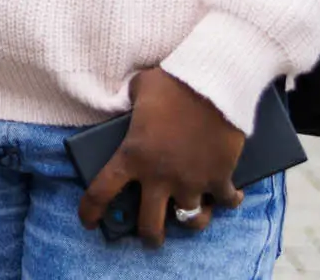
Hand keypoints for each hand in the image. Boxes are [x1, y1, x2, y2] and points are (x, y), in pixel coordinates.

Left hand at [77, 67, 243, 248]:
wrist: (212, 82)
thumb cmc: (172, 82)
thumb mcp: (139, 89)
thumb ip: (130, 103)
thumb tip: (128, 103)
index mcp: (132, 156)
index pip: (102, 192)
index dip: (91, 211)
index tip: (88, 222)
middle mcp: (160, 176)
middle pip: (150, 225)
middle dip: (150, 237)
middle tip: (151, 237)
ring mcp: (191, 181)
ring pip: (190, 221)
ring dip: (191, 221)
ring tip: (192, 217)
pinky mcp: (219, 178)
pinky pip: (226, 202)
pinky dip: (230, 200)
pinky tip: (231, 197)